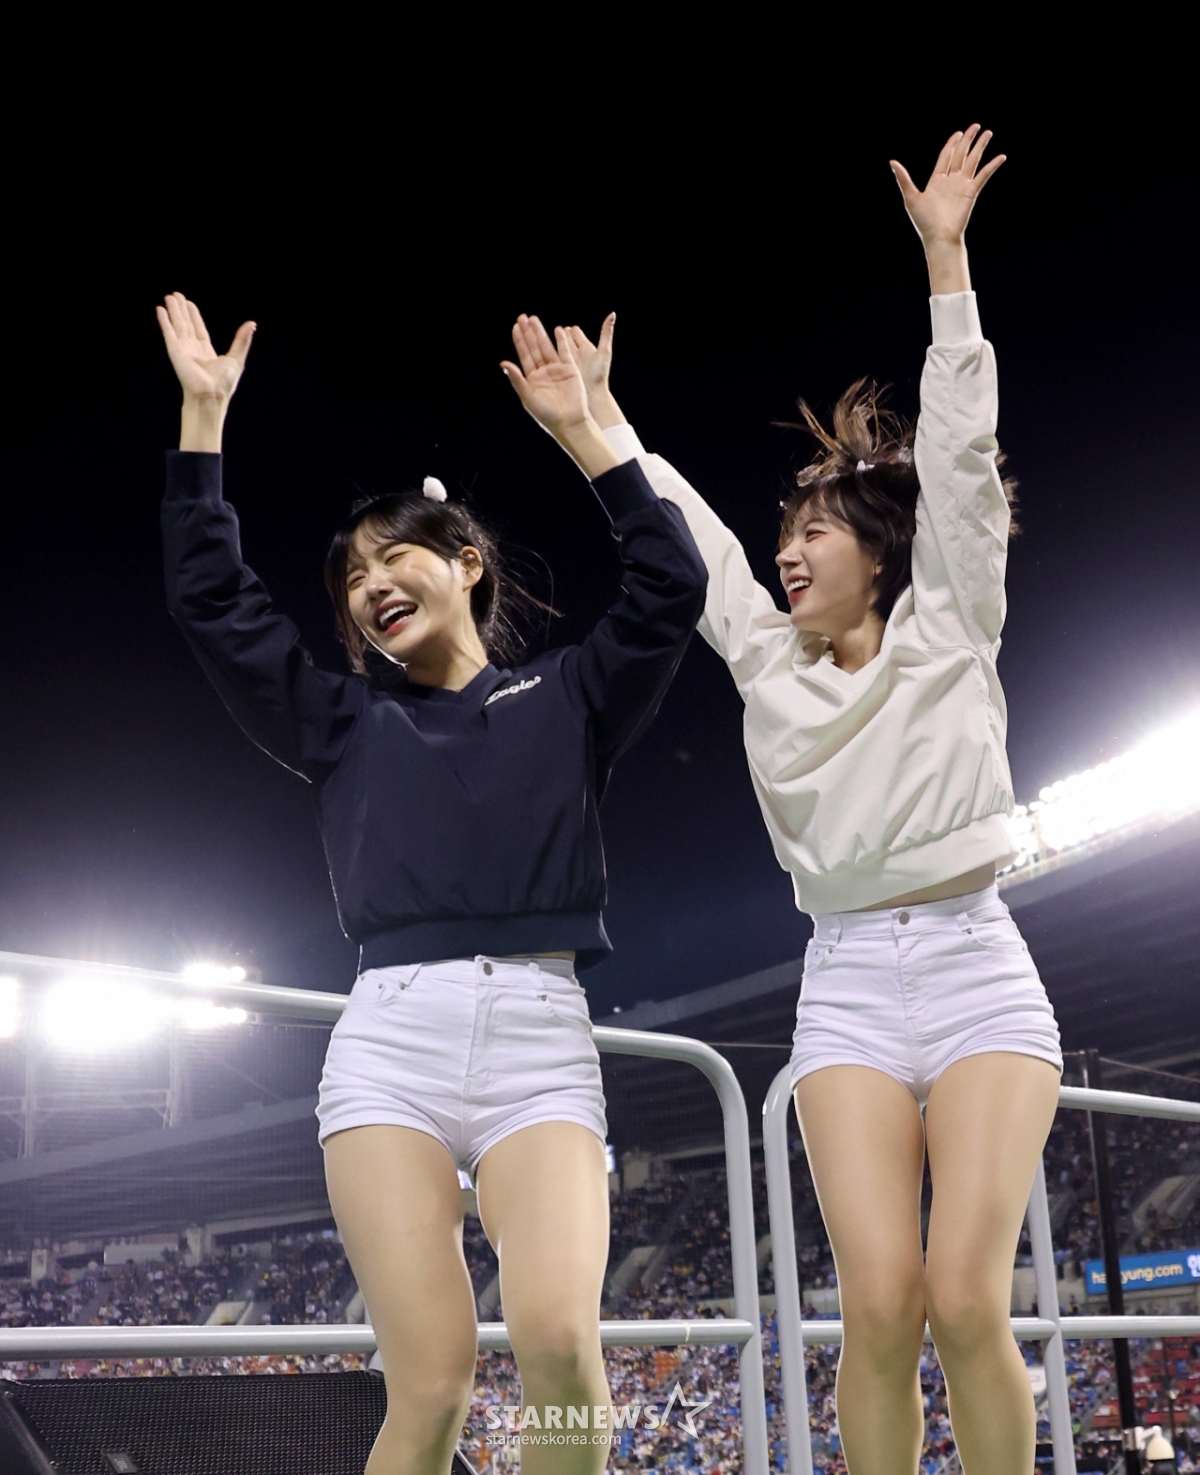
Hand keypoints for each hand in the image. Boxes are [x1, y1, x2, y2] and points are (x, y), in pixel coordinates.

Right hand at [157, 293, 254, 403]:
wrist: (210, 395)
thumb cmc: (224, 383)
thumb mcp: (237, 358)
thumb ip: (242, 340)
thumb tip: (252, 324)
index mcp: (207, 352)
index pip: (199, 329)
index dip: (194, 316)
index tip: (189, 304)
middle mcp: (193, 350)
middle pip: (187, 325)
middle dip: (181, 310)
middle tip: (176, 295)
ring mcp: (183, 349)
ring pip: (177, 325)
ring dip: (173, 311)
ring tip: (169, 297)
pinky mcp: (175, 350)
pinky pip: (168, 332)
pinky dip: (164, 321)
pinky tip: (160, 309)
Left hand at [502, 315, 619, 479]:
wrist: (570, 422)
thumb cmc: (547, 414)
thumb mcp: (528, 397)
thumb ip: (517, 379)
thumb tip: (503, 364)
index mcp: (532, 379)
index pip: (525, 356)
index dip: (520, 341)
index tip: (516, 327)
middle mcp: (544, 372)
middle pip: (534, 348)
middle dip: (528, 333)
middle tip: (522, 317)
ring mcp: (557, 370)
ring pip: (547, 347)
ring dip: (540, 333)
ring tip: (534, 319)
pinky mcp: (570, 369)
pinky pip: (565, 352)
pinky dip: (561, 341)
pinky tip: (558, 330)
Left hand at [891, 126, 1004, 293]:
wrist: (939, 237)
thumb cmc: (924, 222)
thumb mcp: (910, 197)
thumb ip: (903, 179)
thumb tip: (892, 162)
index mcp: (936, 180)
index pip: (946, 156)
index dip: (952, 143)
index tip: (959, 133)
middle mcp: (950, 181)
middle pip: (961, 155)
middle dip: (968, 140)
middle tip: (976, 126)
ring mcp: (962, 186)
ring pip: (973, 161)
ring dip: (980, 147)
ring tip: (988, 133)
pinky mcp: (971, 193)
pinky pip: (983, 176)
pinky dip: (992, 166)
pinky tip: (1001, 157)